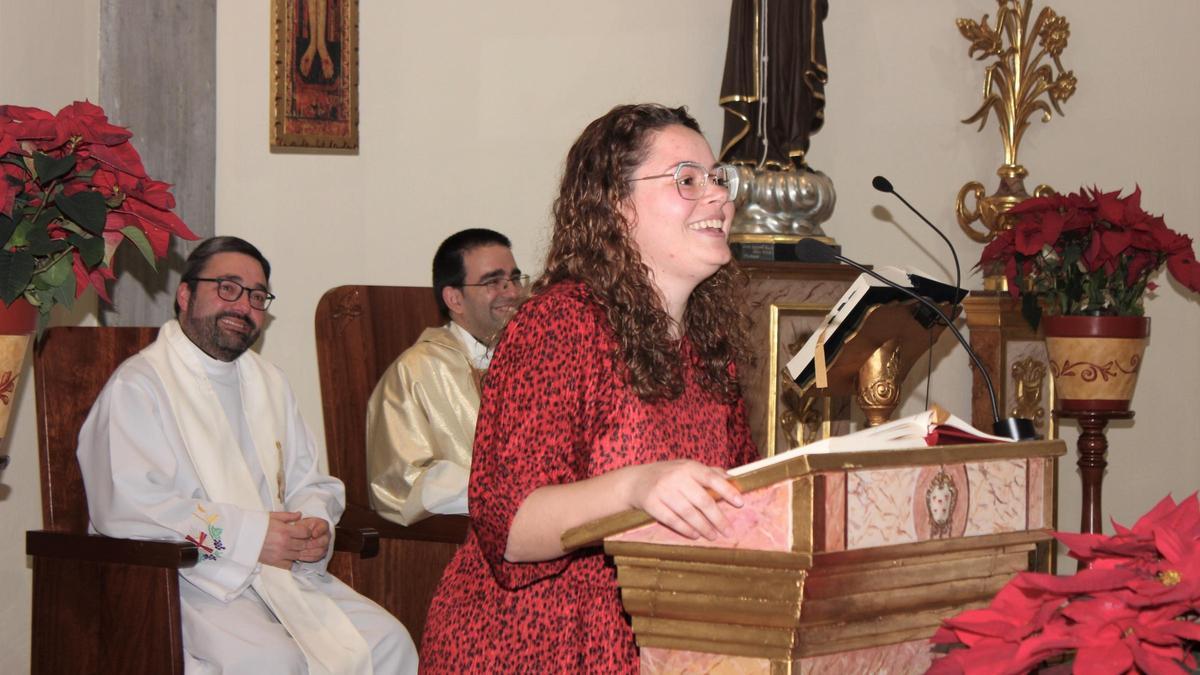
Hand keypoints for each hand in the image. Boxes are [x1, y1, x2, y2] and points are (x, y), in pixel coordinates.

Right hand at [258, 511, 310, 568]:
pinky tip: (290, 556)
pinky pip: (289, 565)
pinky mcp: (274, 562)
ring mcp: (280, 554)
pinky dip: (292, 562)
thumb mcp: (272, 516)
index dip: (308, 531)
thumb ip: (288, 516)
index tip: (305, 531)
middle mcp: (284, 543)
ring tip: (298, 547)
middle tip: (303, 539)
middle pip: (304, 544)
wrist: (240, 536)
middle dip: (306, 541)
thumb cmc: (254, 525)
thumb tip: (299, 515)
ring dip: (301, 551)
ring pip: (299, 555)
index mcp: (285, 531)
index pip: (305, 533)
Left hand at [294, 517, 330, 561]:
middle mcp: (326, 535)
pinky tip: (301, 557)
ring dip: (311, 552)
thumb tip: (298, 516)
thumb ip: (300, 519)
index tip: (313, 534)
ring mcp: (324, 545)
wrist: (300, 535)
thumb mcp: (300, 521)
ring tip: (301, 552)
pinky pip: (317, 557)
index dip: (319, 531)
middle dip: (314, 543)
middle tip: (305, 544)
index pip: (324, 527)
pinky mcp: (321, 553)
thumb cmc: (300, 527)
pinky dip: (309, 558)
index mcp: (322, 525)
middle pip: (325, 540)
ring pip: (321, 550)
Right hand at [626, 460, 743, 540]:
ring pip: (688, 513)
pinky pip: (672, 520)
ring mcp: (662, 490)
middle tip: (728, 531)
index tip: (740, 503)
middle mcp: (676, 477)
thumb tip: (733, 479)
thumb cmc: (668, 475)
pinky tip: (695, 535)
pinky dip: (685, 529)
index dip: (727, 490)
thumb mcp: (687, 468)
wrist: (635, 481)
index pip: (712, 478)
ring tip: (713, 536)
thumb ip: (709, 472)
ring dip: (703, 527)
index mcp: (689, 467)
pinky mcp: (651, 503)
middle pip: (702, 501)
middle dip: (718, 518)